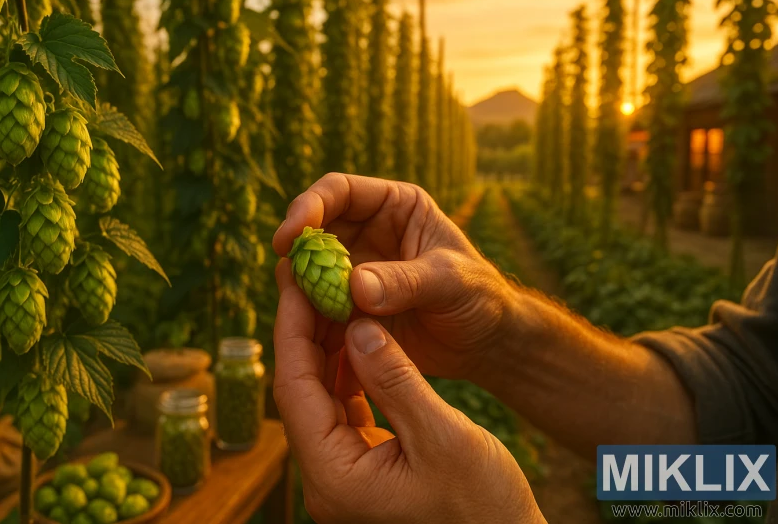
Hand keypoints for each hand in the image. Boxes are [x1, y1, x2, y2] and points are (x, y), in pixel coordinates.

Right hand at [272, 173, 513, 381]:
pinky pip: (316, 308)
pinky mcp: (349, 308)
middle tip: (289, 278)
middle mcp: (367, 233)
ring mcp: (355, 271)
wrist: (486, 344)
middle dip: (299, 253)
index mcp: (395, 207)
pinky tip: (310, 337)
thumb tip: (355, 285)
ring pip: (310, 272)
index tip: (292, 234)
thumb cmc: (480, 298)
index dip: (309, 206)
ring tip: (300, 312)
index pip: (340, 191)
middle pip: (315, 231)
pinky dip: (309, 320)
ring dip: (300, 290)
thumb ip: (406, 280)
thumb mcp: (451, 282)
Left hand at [272, 266, 544, 523]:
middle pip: (301, 390)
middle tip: (309, 276)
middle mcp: (327, 479)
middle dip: (305, 331)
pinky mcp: (362, 468)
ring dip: (328, 348)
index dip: (292, 328)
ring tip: (332, 297)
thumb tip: (356, 326)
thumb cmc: (484, 508)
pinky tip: (359, 339)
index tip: (296, 279)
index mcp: (335, 477)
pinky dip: (350, 372)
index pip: (295, 389)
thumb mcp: (443, 437)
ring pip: (320, 397)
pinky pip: (343, 410)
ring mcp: (343, 475)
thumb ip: (396, 380)